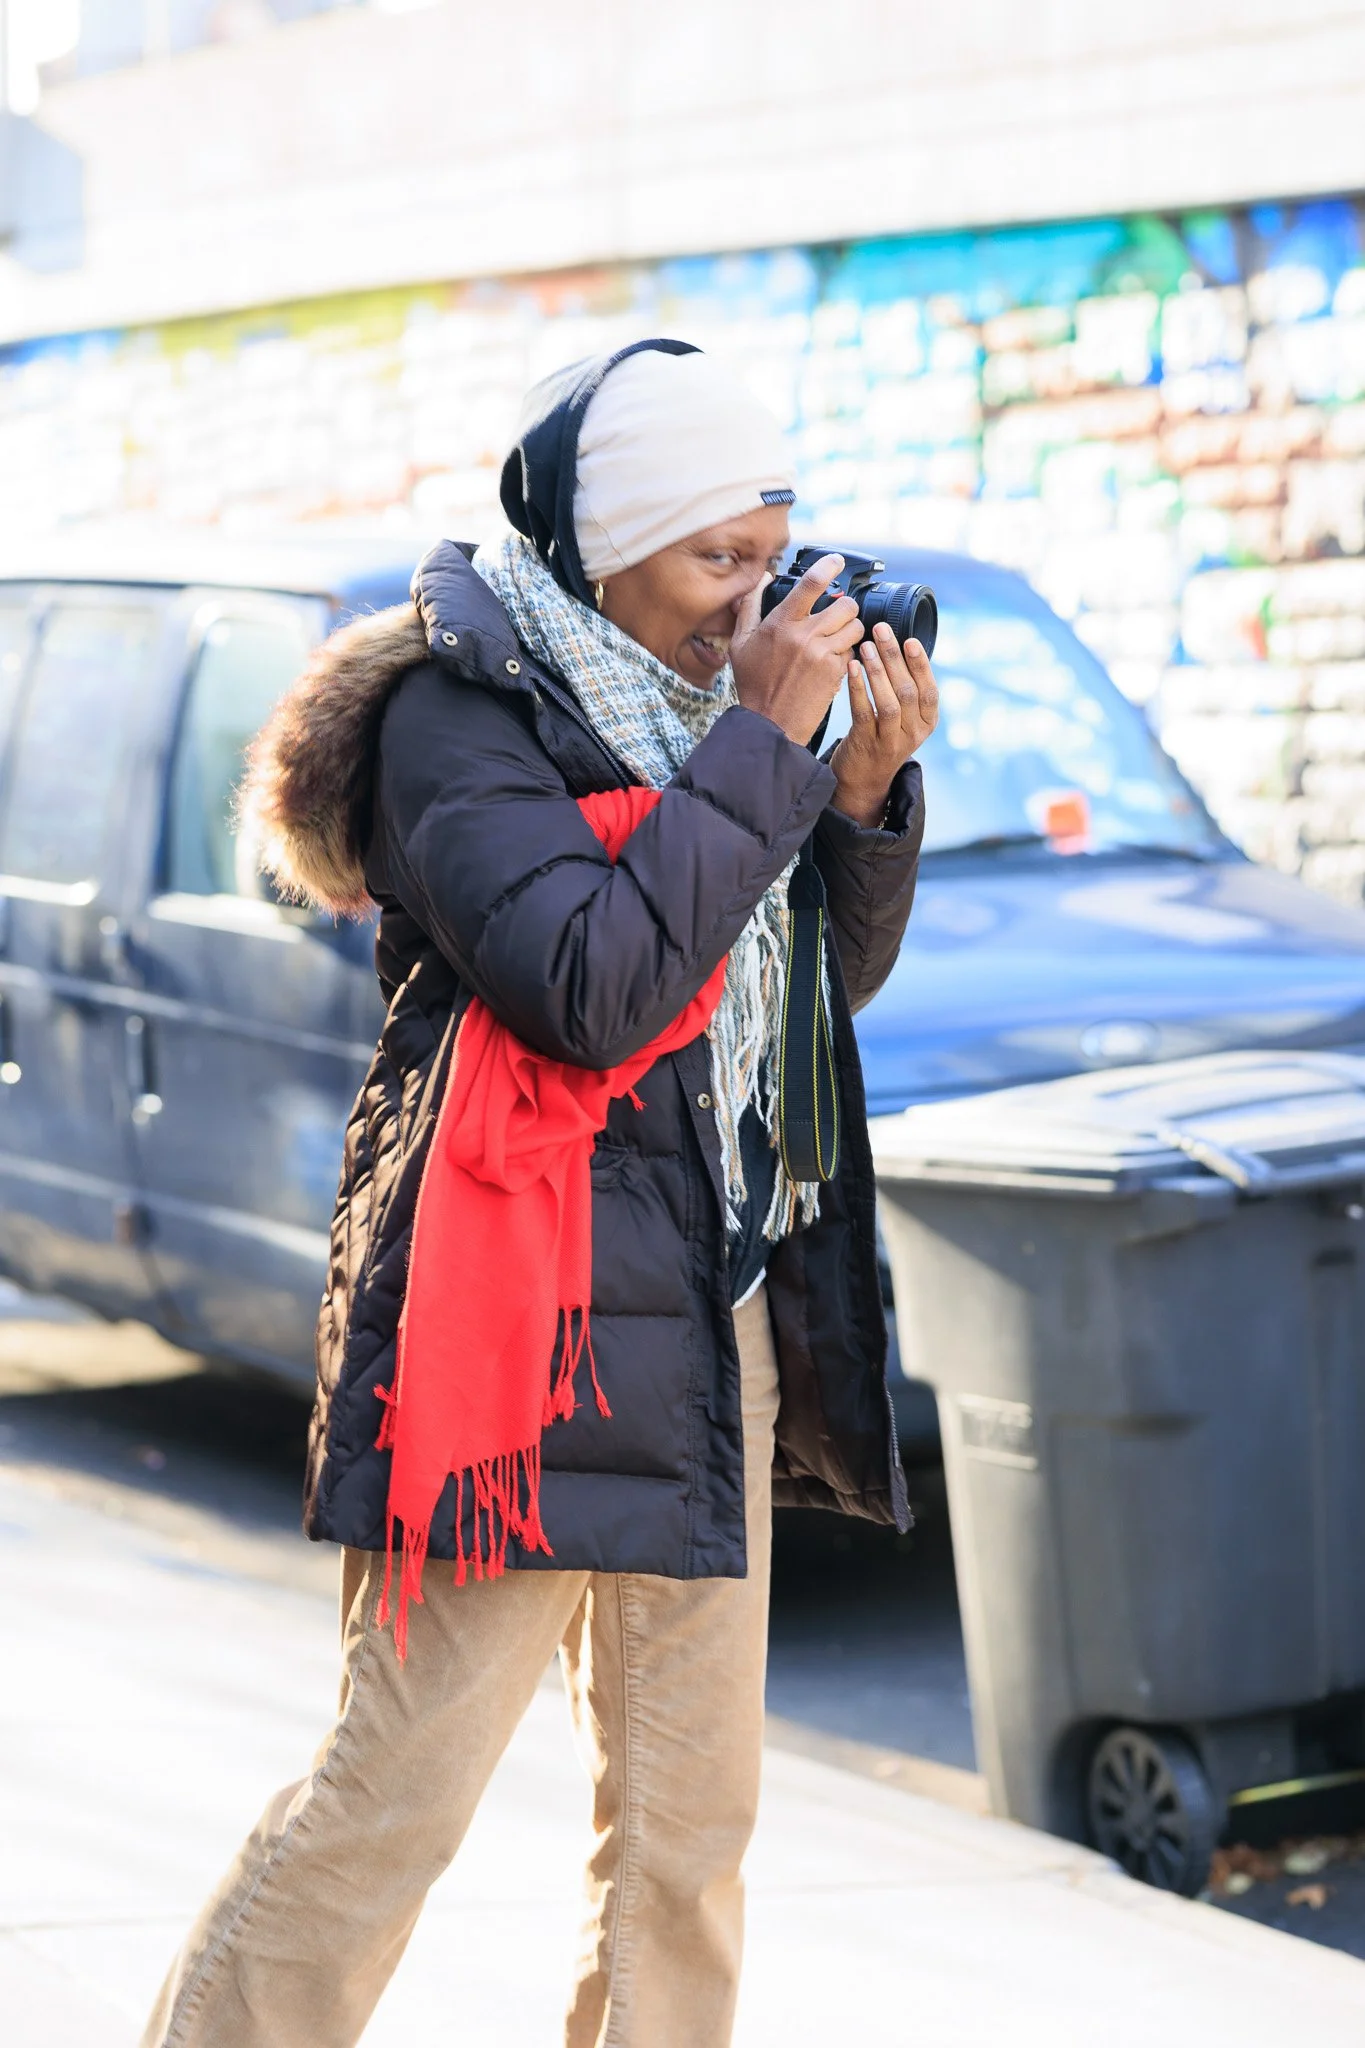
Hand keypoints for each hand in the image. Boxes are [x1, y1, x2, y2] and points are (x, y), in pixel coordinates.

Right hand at [730, 554, 864, 744]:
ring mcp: (822, 654)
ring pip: (855, 627)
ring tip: (836, 639)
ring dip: (850, 630)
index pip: (811, 584)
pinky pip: (853, 652)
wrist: (769, 723)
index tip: (837, 561)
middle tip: (836, 617)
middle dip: (845, 608)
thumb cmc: (754, 685)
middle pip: (845, 604)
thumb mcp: (740, 644)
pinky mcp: (835, 673)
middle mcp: (803, 635)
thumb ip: (750, 607)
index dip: (828, 566)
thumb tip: (761, 578)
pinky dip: (846, 654)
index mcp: (780, 623)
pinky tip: (831, 662)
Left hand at [829, 623, 938, 827]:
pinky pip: (863, 713)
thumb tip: (897, 644)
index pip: (929, 690)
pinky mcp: (867, 745)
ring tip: (866, 647)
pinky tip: (852, 668)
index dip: (920, 664)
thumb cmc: (881, 736)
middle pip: (908, 691)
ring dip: (877, 671)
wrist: (863, 781)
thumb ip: (905, 689)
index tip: (909, 639)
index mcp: (927, 722)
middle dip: (894, 658)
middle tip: (881, 630)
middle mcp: (913, 733)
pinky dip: (858, 688)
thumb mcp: (904, 718)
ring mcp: (891, 741)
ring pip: (889, 703)